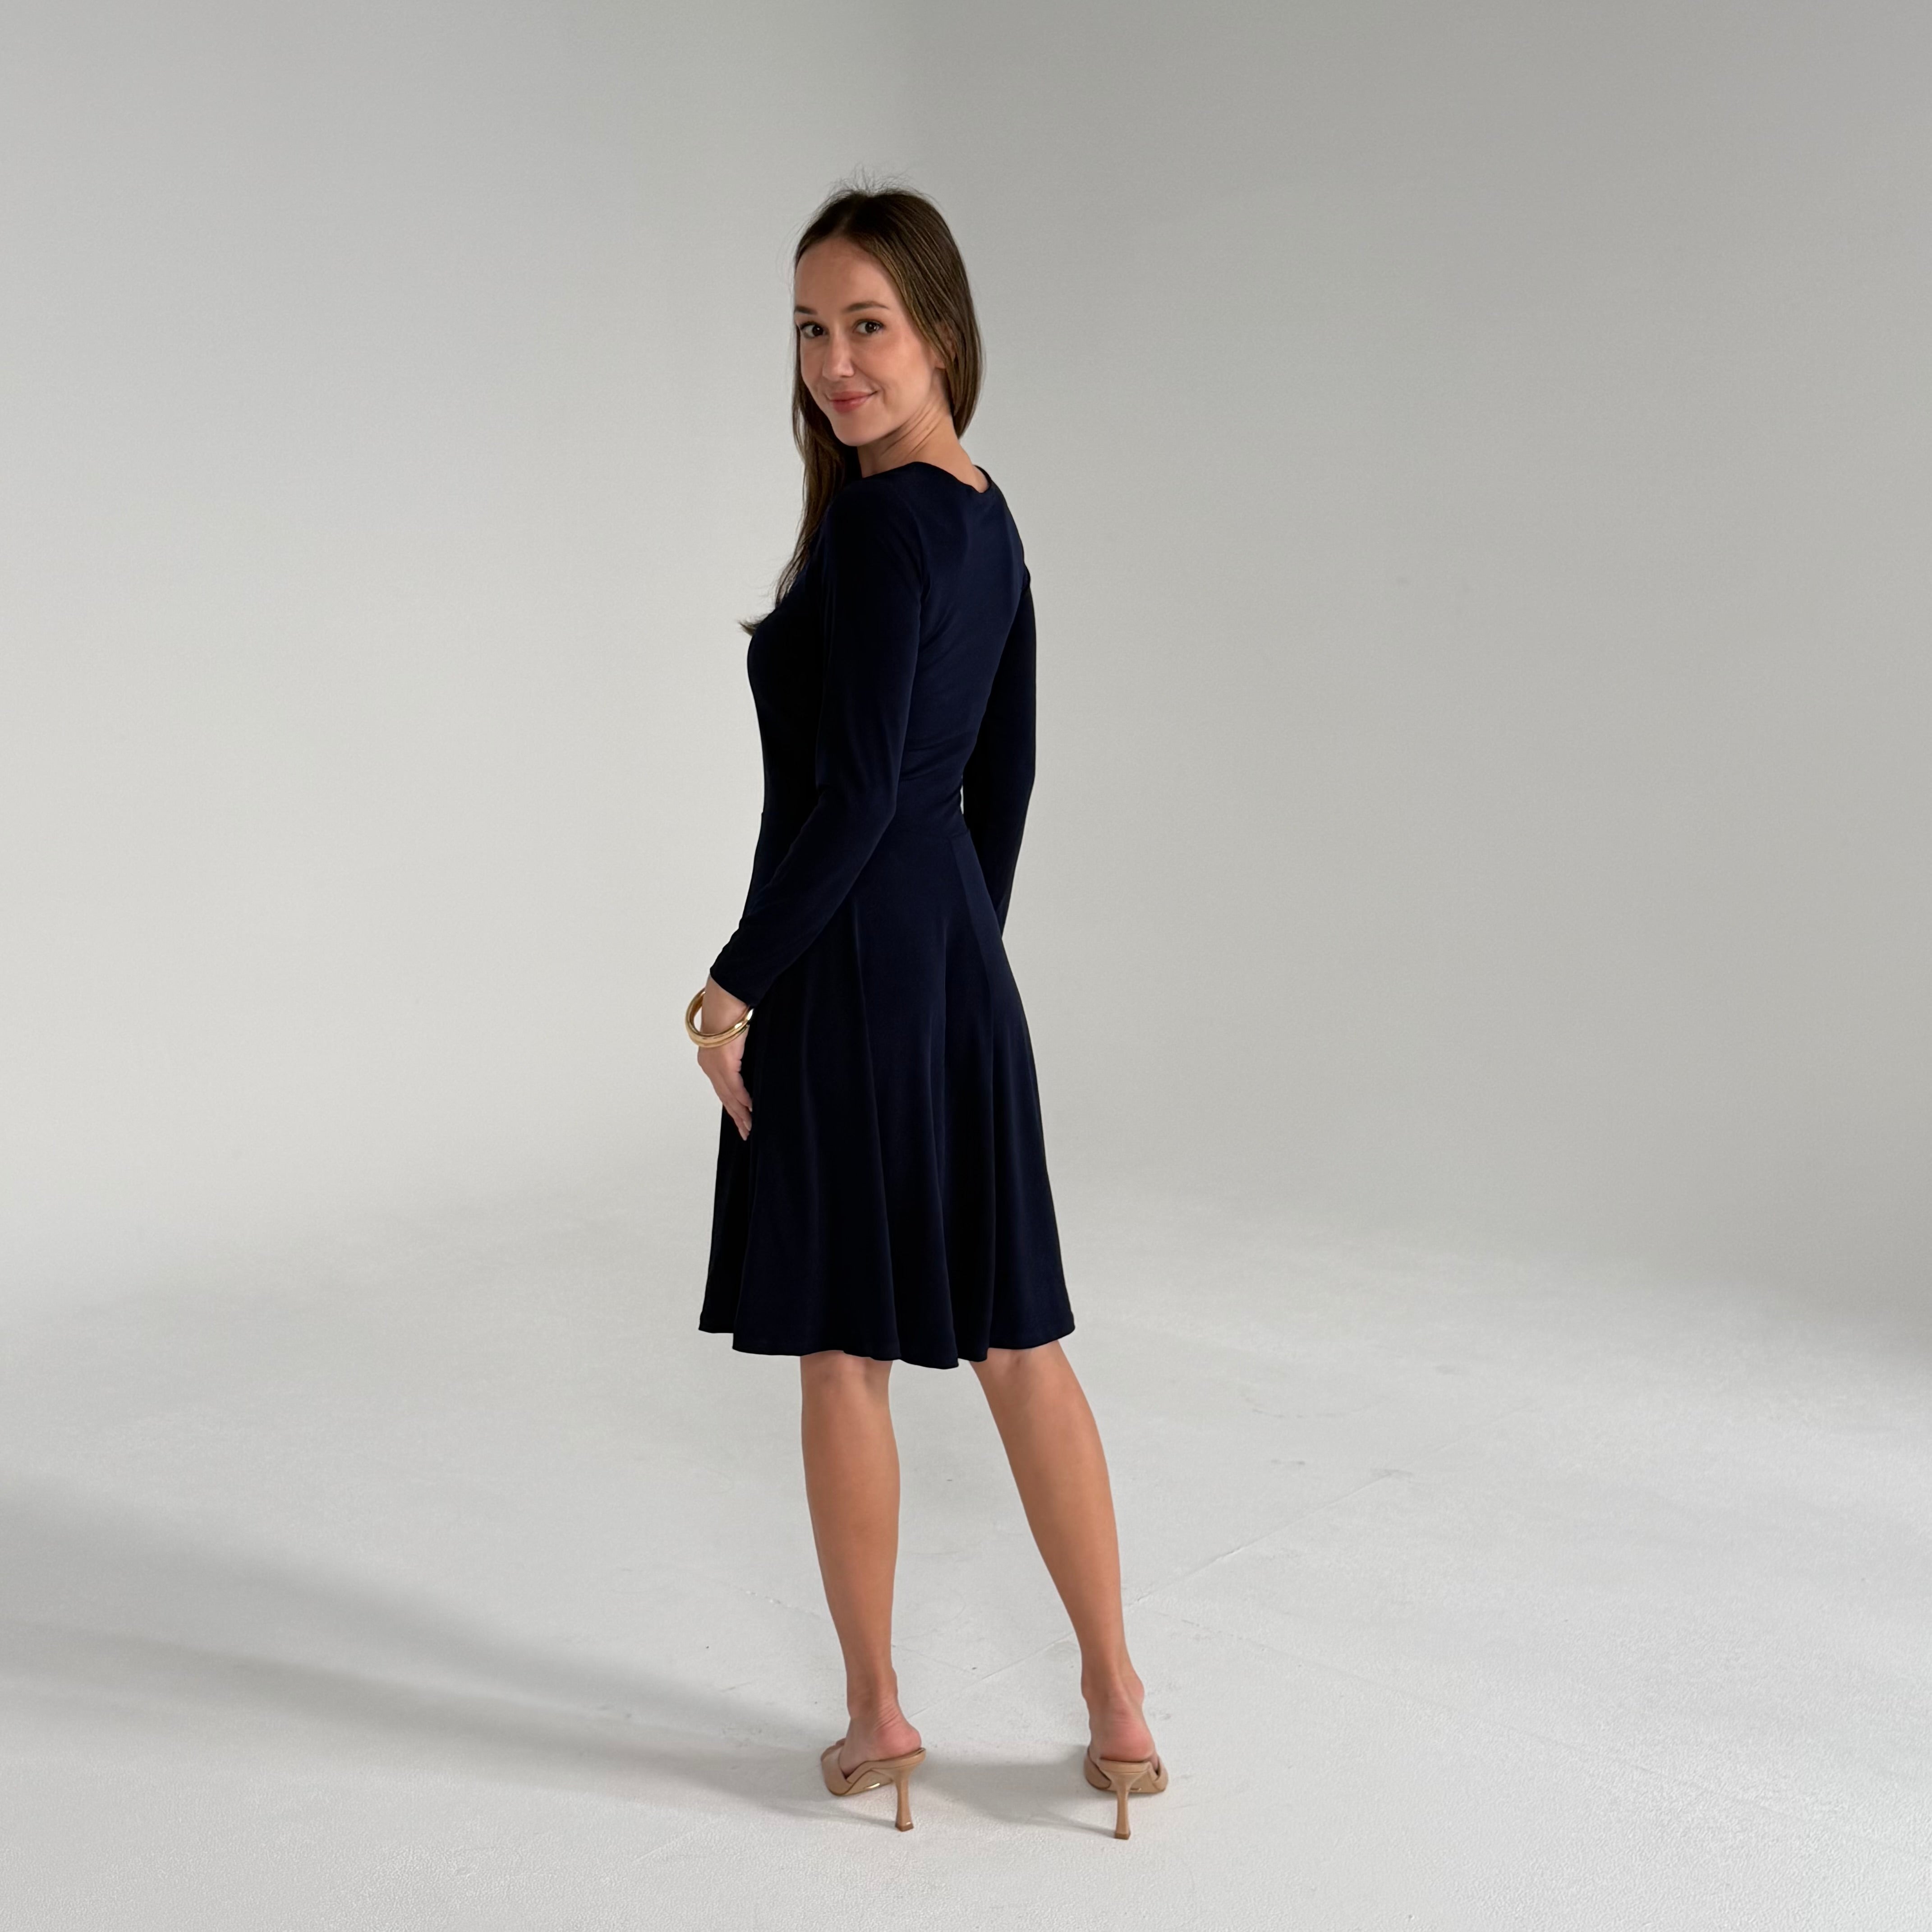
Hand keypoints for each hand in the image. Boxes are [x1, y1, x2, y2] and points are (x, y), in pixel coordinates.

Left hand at [696, 975, 751, 1138]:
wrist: (725, 1000)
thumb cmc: (729, 1010)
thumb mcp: (734, 1033)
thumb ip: (738, 1047)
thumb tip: (747, 1052)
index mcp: (710, 1059)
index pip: (722, 1087)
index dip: (731, 1103)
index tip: (739, 1116)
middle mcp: (709, 1066)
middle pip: (724, 1097)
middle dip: (736, 1116)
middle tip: (746, 1131)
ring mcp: (716, 1067)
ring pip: (729, 1097)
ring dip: (740, 1114)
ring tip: (749, 1127)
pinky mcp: (725, 1065)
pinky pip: (736, 1089)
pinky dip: (744, 1101)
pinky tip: (751, 1111)